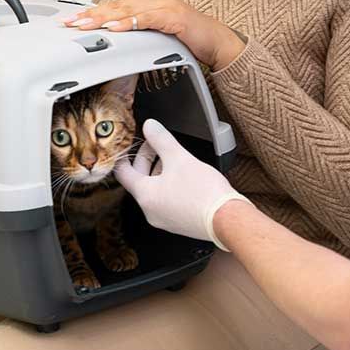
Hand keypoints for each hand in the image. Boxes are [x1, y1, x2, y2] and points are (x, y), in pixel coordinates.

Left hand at [61, 0, 244, 70]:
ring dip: (104, 18)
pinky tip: (115, 28)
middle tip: (70, 23)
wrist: (218, 43)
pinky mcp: (175, 17)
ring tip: (85, 26)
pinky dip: (129, 23)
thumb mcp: (157, 34)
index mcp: (150, 1)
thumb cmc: (190, 40)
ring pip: (128, 10)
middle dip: (91, 15)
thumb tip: (114, 37)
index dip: (92, 12)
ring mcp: (165, 6)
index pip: (115, 6)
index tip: (72, 20)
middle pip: (117, 6)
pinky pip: (147, 19)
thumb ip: (138, 31)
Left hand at [114, 119, 249, 250]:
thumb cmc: (204, 193)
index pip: (123, 173)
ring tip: (174, 160)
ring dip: (159, 173)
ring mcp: (164, 219)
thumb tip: (150, 127)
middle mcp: (150, 210)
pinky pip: (166, 202)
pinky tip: (185, 178)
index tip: (128, 146)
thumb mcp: (180, 158)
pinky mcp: (178, 223)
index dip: (124, 155)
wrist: (227, 218)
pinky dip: (169, 187)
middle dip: (147, 160)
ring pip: (154, 191)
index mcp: (145, 195)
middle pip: (139, 181)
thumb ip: (162, 140)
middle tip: (157, 146)